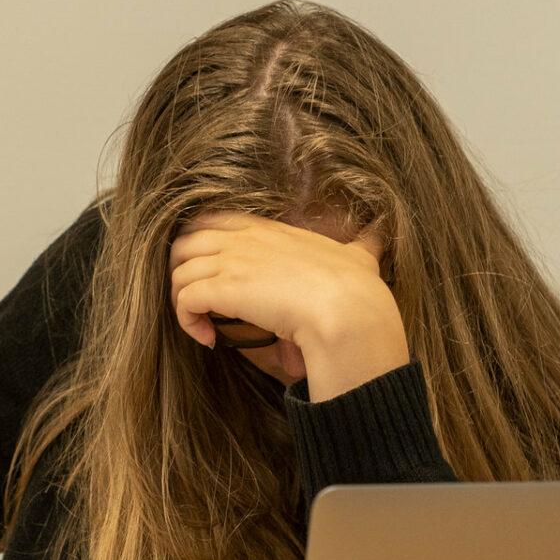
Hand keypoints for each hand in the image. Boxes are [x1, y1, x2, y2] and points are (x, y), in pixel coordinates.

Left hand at [168, 211, 407, 399]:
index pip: (213, 220)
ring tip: (202, 326)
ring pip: (178, 271)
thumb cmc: (356, 288)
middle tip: (198, 304)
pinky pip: (182, 299)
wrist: (349, 310)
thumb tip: (381, 234)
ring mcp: (232, 262)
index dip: (202, 248)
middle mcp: (245, 239)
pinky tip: (207, 338)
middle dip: (181, 272)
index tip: (214, 279)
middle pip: (184, 241)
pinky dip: (186, 321)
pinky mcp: (223, 288)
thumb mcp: (360, 257)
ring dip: (181, 302)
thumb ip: (364, 243)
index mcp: (269, 229)